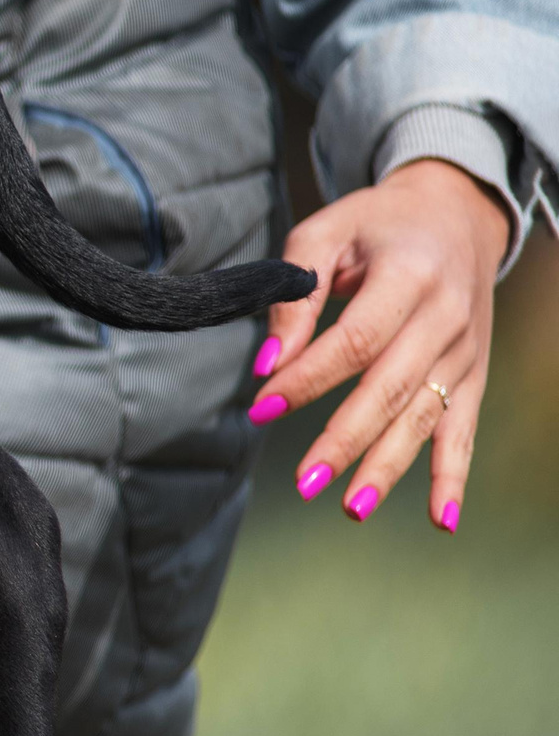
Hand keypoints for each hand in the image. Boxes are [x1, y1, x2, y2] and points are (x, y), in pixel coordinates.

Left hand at [252, 158, 509, 532]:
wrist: (457, 216)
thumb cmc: (378, 225)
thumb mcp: (327, 231)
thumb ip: (295, 292)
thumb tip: (268, 362)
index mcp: (411, 274)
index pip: (356, 339)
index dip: (308, 377)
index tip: (262, 406)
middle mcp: (447, 317)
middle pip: (392, 387)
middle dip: (345, 438)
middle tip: (303, 481)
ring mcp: (465, 351)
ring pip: (425, 417)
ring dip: (388, 466)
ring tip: (351, 507)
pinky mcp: (473, 374)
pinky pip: (464, 431)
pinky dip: (454, 477)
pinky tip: (441, 520)